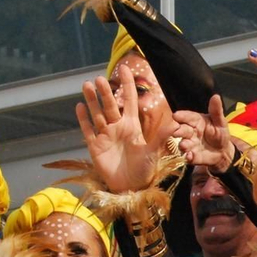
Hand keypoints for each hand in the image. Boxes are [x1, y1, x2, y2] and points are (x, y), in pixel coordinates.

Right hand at [78, 69, 160, 193]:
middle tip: (99, 79)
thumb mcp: (153, 151)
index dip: (127, 85)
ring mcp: (105, 136)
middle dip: (105, 92)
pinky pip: (88, 130)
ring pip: (97, 114)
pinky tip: (80, 106)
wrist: (130, 189)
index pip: (130, 101)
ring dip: (92, 100)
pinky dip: (84, 119)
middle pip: (110, 105)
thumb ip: (161, 136)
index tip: (124, 68)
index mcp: (132, 126)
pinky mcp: (95, 146)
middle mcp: (118, 128)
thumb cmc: (144, 170)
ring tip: (87, 85)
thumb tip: (176, 123)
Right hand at [172, 95, 236, 173]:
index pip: (188, 117)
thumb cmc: (219, 133)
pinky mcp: (193, 156)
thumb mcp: (220, 121)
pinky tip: (190, 156)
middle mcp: (190, 132)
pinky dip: (188, 157)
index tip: (175, 115)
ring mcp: (190, 144)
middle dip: (178, 131)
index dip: (182, 116)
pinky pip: (189, 157)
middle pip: (182, 130)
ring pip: (184, 144)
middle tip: (176, 132)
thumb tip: (216, 96)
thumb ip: (216, 110)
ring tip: (184, 145)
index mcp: (196, 121)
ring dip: (183, 145)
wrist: (223, 151)